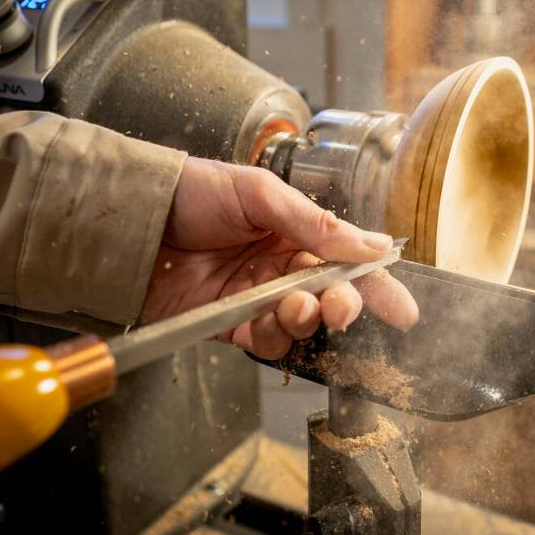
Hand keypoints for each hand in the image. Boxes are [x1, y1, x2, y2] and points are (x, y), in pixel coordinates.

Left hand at [142, 158, 419, 358]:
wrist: (132, 219)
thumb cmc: (192, 192)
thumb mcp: (259, 193)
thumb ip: (315, 223)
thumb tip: (373, 246)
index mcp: (295, 231)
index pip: (347, 262)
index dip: (376, 287)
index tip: (401, 311)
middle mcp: (280, 267)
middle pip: (330, 298)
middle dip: (343, 306)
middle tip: (340, 307)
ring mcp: (256, 297)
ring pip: (301, 324)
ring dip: (306, 320)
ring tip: (294, 304)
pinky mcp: (229, 324)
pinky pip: (264, 341)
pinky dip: (273, 337)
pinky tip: (268, 320)